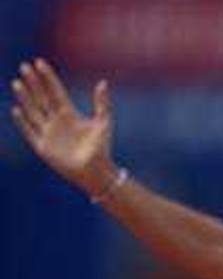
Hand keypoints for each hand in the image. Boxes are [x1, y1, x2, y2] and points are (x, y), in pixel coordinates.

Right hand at [10, 58, 115, 192]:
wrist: (96, 171)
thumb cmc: (102, 148)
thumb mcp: (103, 122)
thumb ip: (102, 103)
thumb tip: (103, 82)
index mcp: (69, 114)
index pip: (55, 91)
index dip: (47, 77)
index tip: (39, 62)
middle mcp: (56, 121)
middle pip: (41, 97)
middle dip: (33, 82)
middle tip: (24, 66)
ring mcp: (48, 133)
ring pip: (33, 111)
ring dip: (25, 97)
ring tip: (17, 82)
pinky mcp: (42, 147)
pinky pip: (30, 131)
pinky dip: (23, 121)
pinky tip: (17, 109)